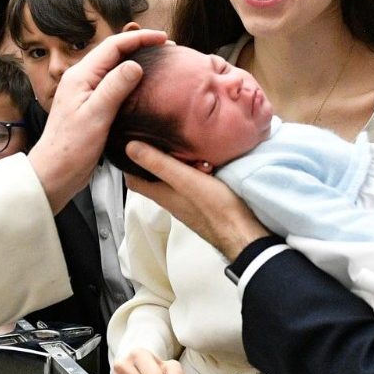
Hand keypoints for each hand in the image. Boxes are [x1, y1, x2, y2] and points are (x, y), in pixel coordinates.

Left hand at [26, 29, 166, 211]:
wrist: (54, 173)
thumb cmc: (71, 147)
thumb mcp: (95, 116)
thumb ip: (114, 88)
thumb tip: (135, 65)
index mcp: (80, 76)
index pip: (113, 46)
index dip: (139, 38)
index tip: (163, 39)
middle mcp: (82, 79)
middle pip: (114, 53)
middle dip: (140, 46)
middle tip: (167, 49)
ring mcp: (86, 92)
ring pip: (114, 68)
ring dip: (137, 61)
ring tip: (160, 62)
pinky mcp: (92, 106)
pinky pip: (114, 84)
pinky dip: (131, 79)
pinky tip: (144, 86)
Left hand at [124, 140, 267, 261]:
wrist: (244, 233)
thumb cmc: (215, 207)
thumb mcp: (184, 180)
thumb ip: (159, 164)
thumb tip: (130, 147)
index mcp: (161, 195)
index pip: (134, 180)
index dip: (129, 162)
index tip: (134, 143)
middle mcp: (171, 200)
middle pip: (154, 177)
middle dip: (156, 158)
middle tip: (165, 140)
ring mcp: (188, 203)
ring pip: (173, 179)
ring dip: (178, 163)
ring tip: (188, 147)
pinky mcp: (203, 203)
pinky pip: (191, 183)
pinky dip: (193, 170)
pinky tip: (205, 162)